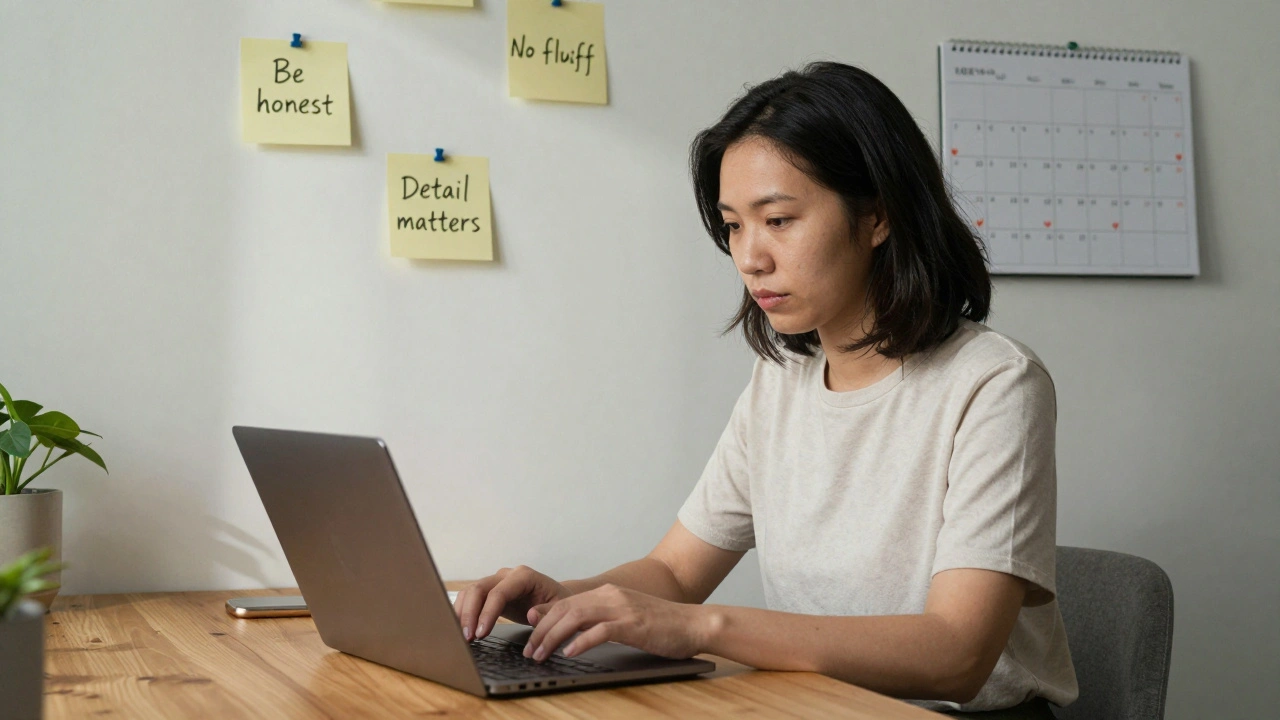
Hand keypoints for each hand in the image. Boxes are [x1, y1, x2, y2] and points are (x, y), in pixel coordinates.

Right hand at [453, 565, 571, 641]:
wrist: (556, 598)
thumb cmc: (559, 604)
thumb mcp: (560, 609)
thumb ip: (548, 613)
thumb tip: (532, 615)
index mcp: (524, 576)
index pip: (499, 592)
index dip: (487, 613)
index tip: (481, 633)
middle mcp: (507, 575)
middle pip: (479, 589)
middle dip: (470, 614)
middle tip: (468, 638)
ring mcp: (496, 581)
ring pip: (470, 592)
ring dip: (463, 614)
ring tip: (463, 637)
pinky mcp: (490, 592)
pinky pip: (470, 598)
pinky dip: (463, 613)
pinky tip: (462, 629)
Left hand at [521, 583, 705, 661]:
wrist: (694, 624)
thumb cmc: (661, 625)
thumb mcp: (625, 618)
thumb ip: (599, 619)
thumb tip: (570, 631)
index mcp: (608, 593)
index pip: (566, 603)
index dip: (543, 619)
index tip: (529, 634)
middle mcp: (611, 596)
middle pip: (565, 609)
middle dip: (542, 630)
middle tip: (530, 650)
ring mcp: (622, 608)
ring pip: (576, 617)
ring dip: (553, 637)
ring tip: (541, 653)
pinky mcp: (633, 624)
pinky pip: (600, 631)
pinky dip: (581, 641)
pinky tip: (570, 653)